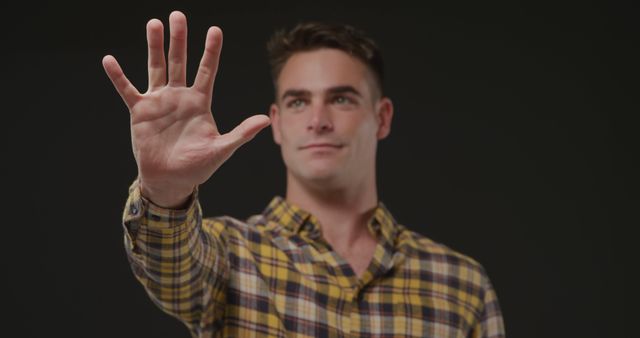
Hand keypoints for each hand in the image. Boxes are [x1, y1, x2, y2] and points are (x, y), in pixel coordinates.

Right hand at [103, 11, 269, 207]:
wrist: (171, 180)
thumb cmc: (198, 166)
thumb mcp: (221, 149)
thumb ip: (241, 133)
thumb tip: (264, 119)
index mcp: (200, 103)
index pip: (207, 71)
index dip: (211, 51)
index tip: (215, 30)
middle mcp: (179, 97)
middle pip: (180, 62)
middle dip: (179, 39)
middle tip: (178, 15)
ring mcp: (159, 102)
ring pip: (157, 68)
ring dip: (154, 46)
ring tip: (154, 24)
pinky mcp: (140, 112)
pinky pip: (127, 90)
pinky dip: (118, 76)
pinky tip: (109, 60)